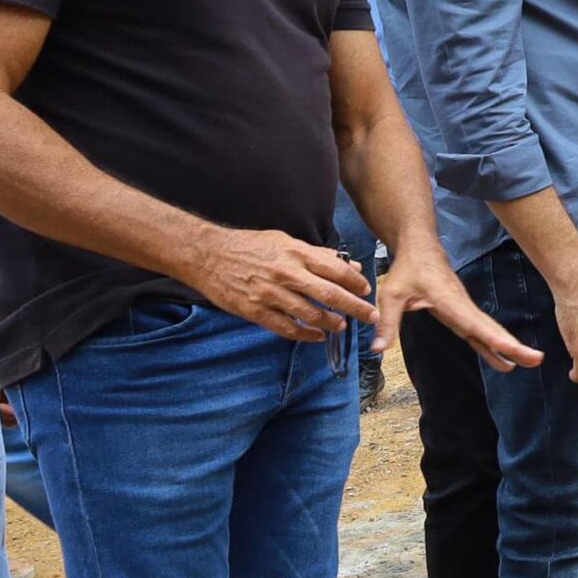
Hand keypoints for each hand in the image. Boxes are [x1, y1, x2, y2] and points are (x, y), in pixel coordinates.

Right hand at [185, 227, 376, 342]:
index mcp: (295, 254)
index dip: (355, 283)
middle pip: (329, 295)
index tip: (366, 291)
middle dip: (355, 308)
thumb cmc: (249, 246)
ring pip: (310, 314)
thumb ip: (317, 255)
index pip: (335, 270)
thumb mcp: (284, 241)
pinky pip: (286, 328)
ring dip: (331, 323)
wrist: (207, 255)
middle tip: (370, 316)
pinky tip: (317, 336)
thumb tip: (349, 267)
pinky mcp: (255, 311)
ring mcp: (270, 294)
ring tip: (342, 325)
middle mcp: (286, 274)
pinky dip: (305, 334)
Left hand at [371, 253, 540, 371]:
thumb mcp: (391, 295)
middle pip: (491, 329)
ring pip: (489, 331)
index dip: (494, 338)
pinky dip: (493, 346)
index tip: (512, 349)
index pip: (474, 323)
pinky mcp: (462, 314)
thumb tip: (378, 350)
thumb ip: (387, 323)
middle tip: (535, 359)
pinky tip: (503, 361)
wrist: (420, 248)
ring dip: (508, 346)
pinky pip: (480, 333)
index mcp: (449, 301)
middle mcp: (463, 306)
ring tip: (528, 363)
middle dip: (513, 345)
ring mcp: (465, 310)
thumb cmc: (407, 269)